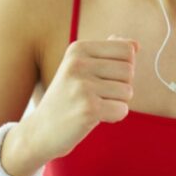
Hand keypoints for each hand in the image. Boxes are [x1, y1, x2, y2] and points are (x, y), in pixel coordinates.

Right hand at [26, 34, 138, 161]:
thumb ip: (108, 53)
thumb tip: (135, 45)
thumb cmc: (67, 98)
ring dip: (116, 102)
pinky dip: (114, 116)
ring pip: (127, 91)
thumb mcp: (81, 68)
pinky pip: (122, 110)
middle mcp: (79, 64)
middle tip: (97, 95)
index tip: (102, 78)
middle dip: (121, 86)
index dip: (124, 67)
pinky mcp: (88, 109)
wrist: (40, 131)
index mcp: (78, 49)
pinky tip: (94, 117)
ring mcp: (83, 86)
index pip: (127, 49)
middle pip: (129, 70)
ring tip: (94, 105)